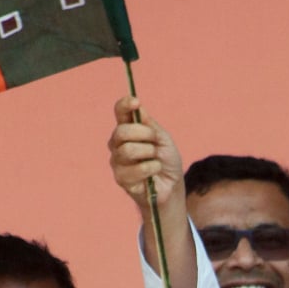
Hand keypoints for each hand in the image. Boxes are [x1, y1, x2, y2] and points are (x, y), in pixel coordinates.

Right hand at [109, 96, 183, 213]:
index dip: (125, 105)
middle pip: (121, 131)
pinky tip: (154, 172)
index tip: (136, 102)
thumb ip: (150, 125)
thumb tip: (138, 108)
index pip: (119, 112)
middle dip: (144, 134)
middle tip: (155, 141)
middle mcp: (118, 143)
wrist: (172, 185)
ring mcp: (117, 161)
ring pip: (127, 150)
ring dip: (149, 153)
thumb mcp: (163, 139)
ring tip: (156, 159)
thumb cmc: (166, 160)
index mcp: (128, 129)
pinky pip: (135, 169)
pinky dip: (151, 168)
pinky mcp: (121, 178)